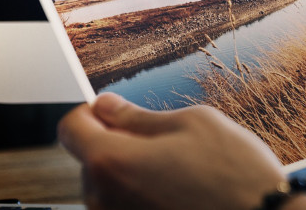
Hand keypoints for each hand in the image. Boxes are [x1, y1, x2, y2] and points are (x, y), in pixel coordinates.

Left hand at [58, 93, 305, 209]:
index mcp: (112, 161)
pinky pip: (126, 208)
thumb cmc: (234, 173)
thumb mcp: (193, 123)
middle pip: (91, 160)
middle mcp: (102, 199)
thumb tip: (106, 106)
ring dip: (133, 174)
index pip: (70, 128)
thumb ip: (139, 116)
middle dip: (118, 145)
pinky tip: (180, 196)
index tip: (114, 111)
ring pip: (109, 188)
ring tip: (181, 174)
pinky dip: (144, 198)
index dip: (91, 113)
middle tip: (167, 143)